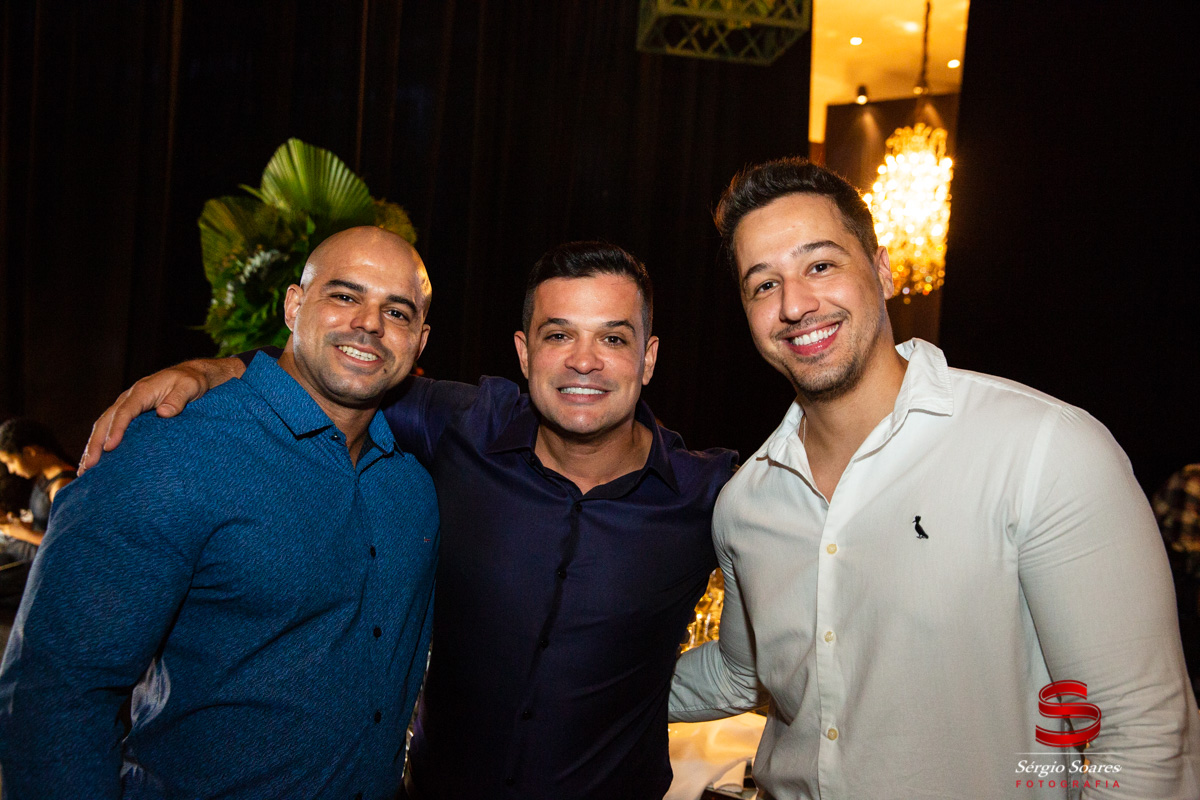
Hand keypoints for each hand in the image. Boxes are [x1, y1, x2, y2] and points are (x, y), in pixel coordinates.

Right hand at [79, 357, 244, 473]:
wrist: (191, 374)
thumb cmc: (191, 382)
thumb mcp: (190, 386)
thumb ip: (178, 399)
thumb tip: (164, 413)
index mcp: (142, 391)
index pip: (125, 412)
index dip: (116, 430)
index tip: (110, 448)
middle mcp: (129, 398)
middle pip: (106, 420)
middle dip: (95, 443)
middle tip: (89, 466)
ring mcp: (126, 405)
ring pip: (103, 426)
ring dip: (93, 447)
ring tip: (85, 470)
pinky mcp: (129, 414)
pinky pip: (109, 428)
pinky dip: (100, 443)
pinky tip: (96, 461)